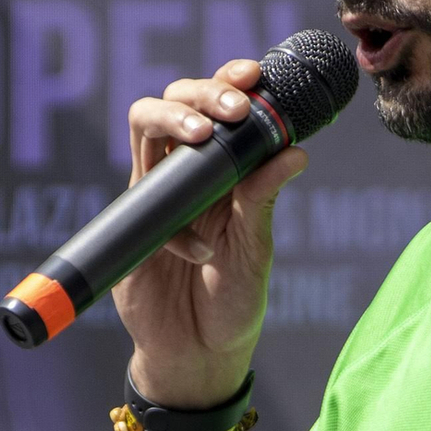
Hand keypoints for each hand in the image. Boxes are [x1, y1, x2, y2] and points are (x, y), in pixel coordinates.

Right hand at [113, 58, 307, 409]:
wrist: (197, 356)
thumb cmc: (233, 303)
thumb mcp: (255, 251)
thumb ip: (264, 201)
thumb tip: (297, 152)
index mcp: (225, 172)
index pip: (222, 106)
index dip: (232, 80)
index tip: (255, 73)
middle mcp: (187, 173)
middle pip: (178, 100)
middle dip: (203, 90)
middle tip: (233, 107)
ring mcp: (155, 195)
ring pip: (146, 126)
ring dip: (174, 118)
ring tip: (204, 135)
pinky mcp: (133, 225)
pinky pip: (141, 197)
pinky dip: (171, 217)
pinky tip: (198, 251)